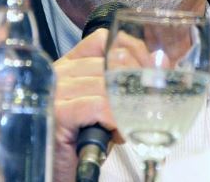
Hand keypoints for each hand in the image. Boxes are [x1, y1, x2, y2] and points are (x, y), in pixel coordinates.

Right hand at [51, 29, 152, 181]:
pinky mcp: (57, 112)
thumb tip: (154, 71)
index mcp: (69, 64)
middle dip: (134, 83)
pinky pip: (98, 105)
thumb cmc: (81, 139)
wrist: (56, 170)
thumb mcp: (102, 105)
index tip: (150, 67)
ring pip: (106, 84)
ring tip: (125, 126)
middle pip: (109, 61)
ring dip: (124, 107)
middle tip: (143, 105)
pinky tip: (116, 129)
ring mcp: (56, 91)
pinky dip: (115, 117)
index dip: (132, 50)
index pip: (103, 40)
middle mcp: (59, 72)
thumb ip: (117, 84)